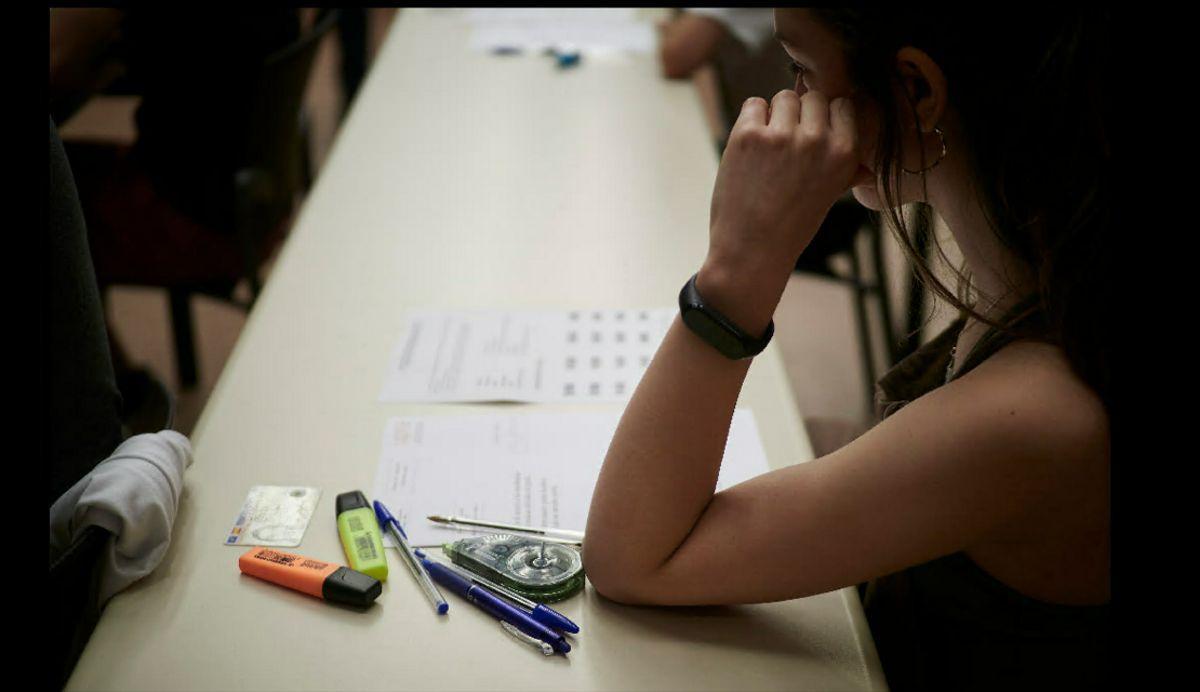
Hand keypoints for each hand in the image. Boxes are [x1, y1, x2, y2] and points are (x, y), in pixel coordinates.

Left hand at [697, 89, 859, 329]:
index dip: (825, 117)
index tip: (812, 136)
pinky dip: (751, 121)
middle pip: (813, 97)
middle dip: (800, 115)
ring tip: (768, 150)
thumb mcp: (830, 198)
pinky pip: (754, 104)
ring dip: (774, 116)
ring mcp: (781, 135)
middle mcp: (817, 140)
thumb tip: (866, 166)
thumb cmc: (792, 226)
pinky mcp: (748, 135)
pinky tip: (750, 150)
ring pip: (783, 97)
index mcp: (845, 153)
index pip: (842, 104)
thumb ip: (847, 173)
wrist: (752, 250)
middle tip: (786, 148)